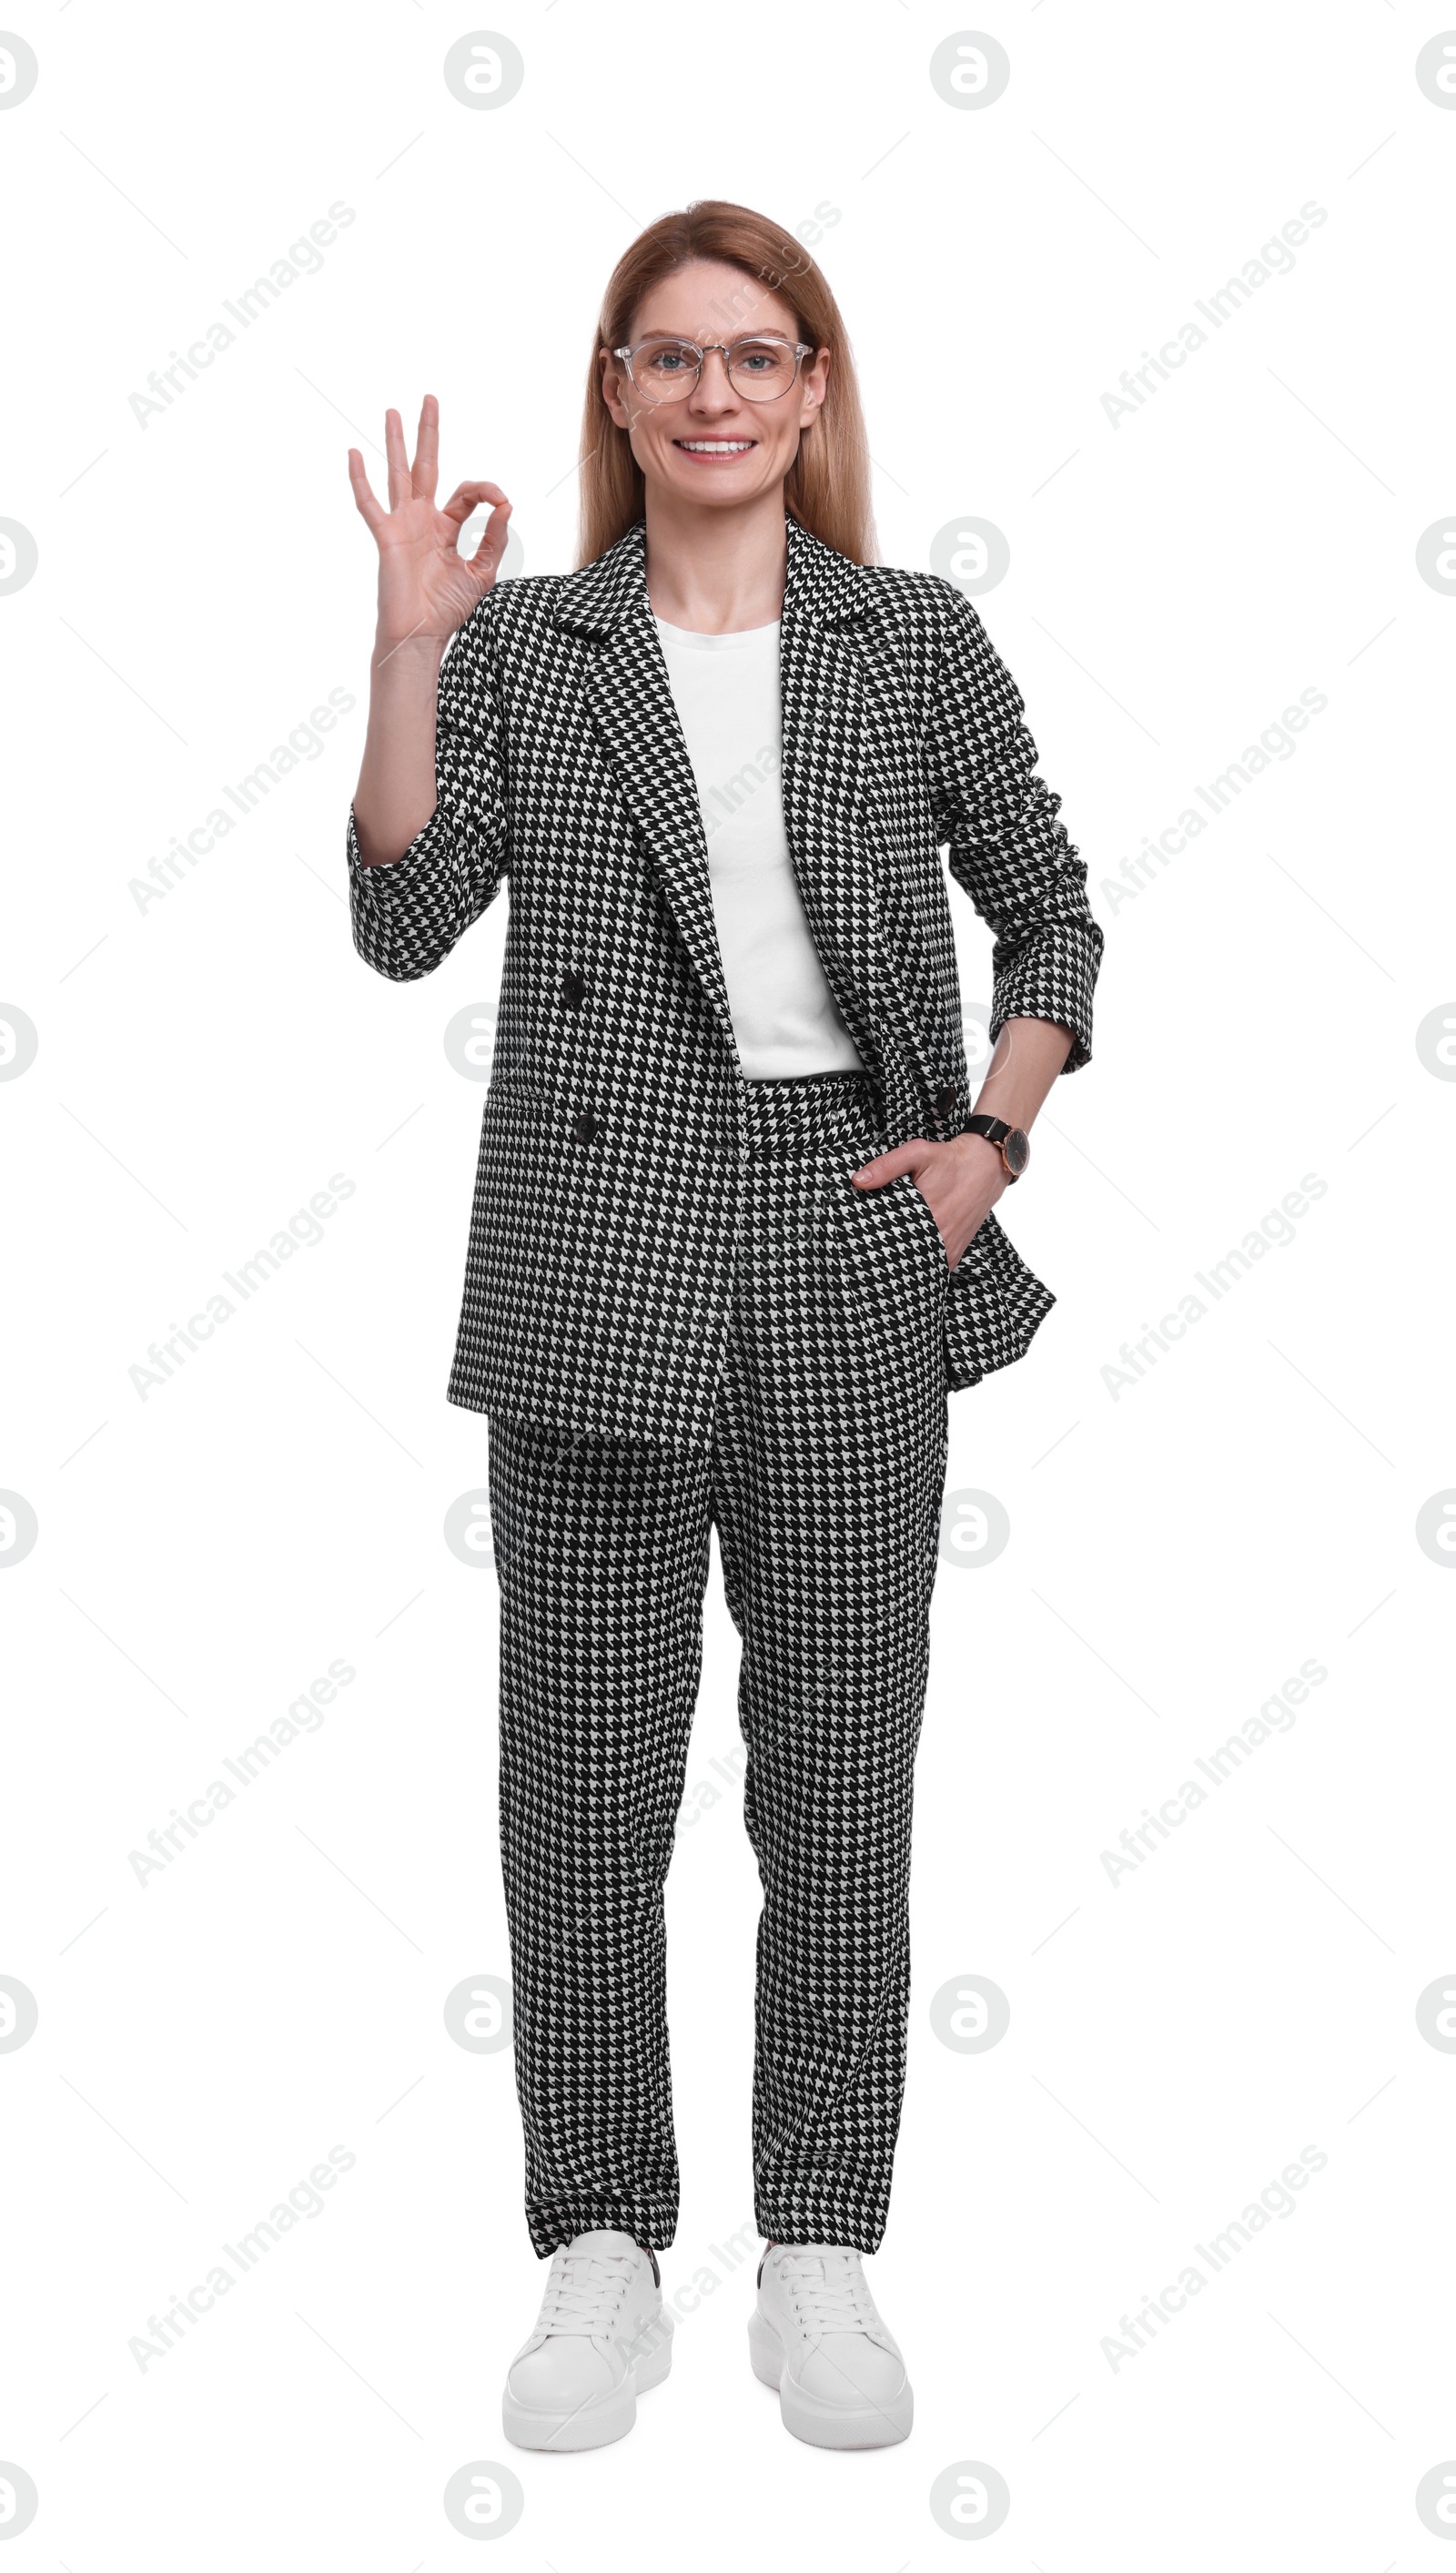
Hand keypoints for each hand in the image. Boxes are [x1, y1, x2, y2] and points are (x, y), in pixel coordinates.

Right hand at [348, 394, 510, 653]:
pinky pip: (370, 504)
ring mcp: (403, 525)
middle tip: (430, 399)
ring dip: (396, 442)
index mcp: (446, 528)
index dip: (487, 492)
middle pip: (426, 466)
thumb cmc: (447, 610)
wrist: (421, 636)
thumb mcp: (481, 572)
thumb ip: (495, 539)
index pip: (468, 494)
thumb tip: (507, 506)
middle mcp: (423, 520)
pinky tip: (354, 453)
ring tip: (392, 411)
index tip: (502, 502)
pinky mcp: (387, 537)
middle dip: (428, 433)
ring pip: (398, 474)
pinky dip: (361, 480)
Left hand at [851, 1133, 1007, 1270]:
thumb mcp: (917, 1153)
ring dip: (903, 1264)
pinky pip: (936, 1269)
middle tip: (868, 1253)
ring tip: (885, 1261)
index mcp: (927, 1214)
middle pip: (904, 1257)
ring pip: (920, 1267)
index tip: (861, 1243)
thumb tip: (858, 1180)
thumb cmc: (951, 1159)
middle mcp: (941, 1235)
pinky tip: (907, 1260)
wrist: (987, 1165)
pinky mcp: (956, 1251)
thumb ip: (886, 1166)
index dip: (874, 1243)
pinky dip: (921, 1267)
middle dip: (886, 1256)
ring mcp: (950, 1247)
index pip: (891, 1241)